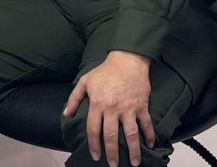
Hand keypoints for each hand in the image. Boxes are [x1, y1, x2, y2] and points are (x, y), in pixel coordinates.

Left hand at [63, 50, 154, 166]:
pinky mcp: (141, 106)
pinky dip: (149, 135)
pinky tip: (149, 145)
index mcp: (98, 104)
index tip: (95, 156)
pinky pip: (146, 124)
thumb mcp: (85, 81)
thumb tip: (66, 114)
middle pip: (111, 136)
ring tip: (133, 163)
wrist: (127, 60)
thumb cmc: (105, 71)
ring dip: (133, 151)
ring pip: (131, 134)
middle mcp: (113, 109)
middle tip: (112, 165)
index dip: (94, 145)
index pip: (94, 129)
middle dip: (112, 153)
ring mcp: (128, 108)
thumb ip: (74, 98)